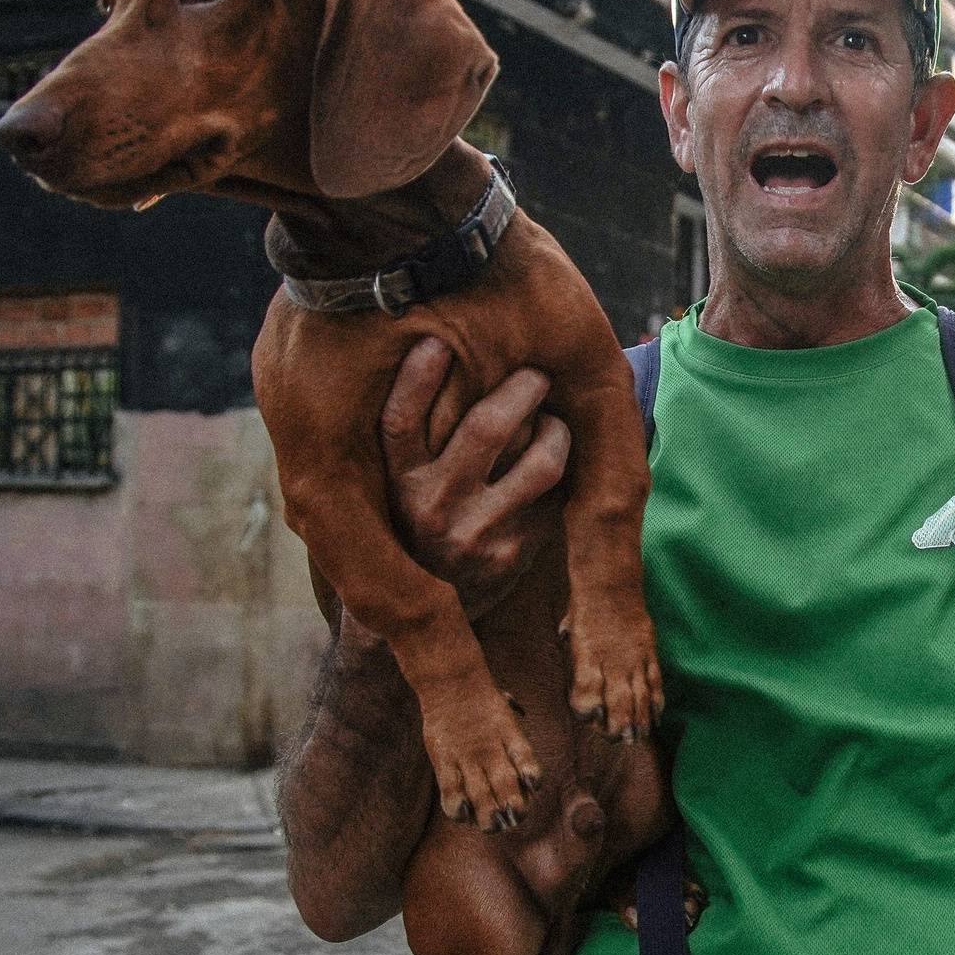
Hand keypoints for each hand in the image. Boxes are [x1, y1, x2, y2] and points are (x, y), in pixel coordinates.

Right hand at [380, 339, 569, 621]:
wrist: (417, 612)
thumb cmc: (412, 522)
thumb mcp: (394, 484)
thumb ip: (411, 437)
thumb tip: (432, 349)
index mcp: (395, 482)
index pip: (401, 421)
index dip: (418, 378)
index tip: (436, 342)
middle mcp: (429, 507)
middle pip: (488, 427)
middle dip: (523, 387)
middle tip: (535, 374)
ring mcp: (474, 533)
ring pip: (540, 461)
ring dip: (556, 431)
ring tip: (553, 424)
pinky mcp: (511, 555)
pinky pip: (554, 496)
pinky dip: (560, 472)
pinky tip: (553, 467)